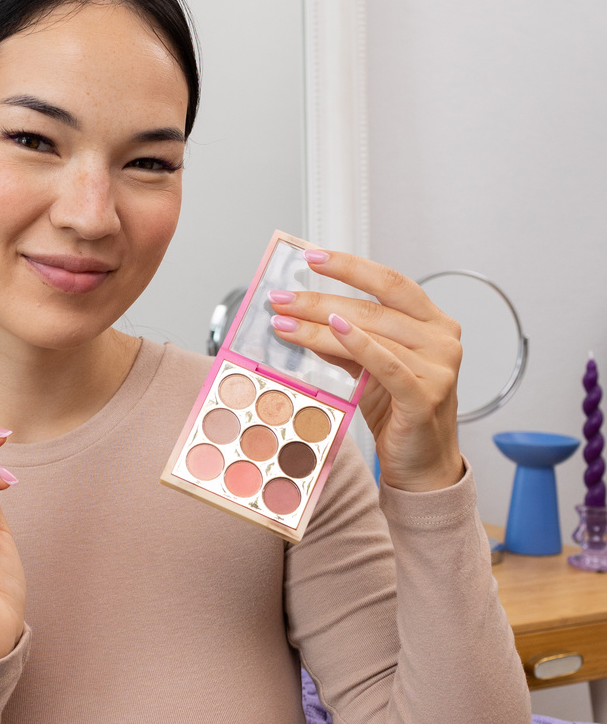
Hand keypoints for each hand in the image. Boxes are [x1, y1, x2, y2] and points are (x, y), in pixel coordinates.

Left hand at [268, 248, 464, 491]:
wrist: (423, 466)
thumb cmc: (400, 415)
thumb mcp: (368, 371)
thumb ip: (343, 344)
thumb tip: (300, 319)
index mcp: (434, 324)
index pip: (390, 282)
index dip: (350, 265)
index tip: (311, 257)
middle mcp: (442, 339)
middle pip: (373, 308)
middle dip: (319, 300)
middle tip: (281, 297)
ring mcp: (438, 367)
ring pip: (371, 333)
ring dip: (320, 325)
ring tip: (284, 321)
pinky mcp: (424, 395)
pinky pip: (384, 362)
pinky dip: (356, 343)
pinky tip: (329, 329)